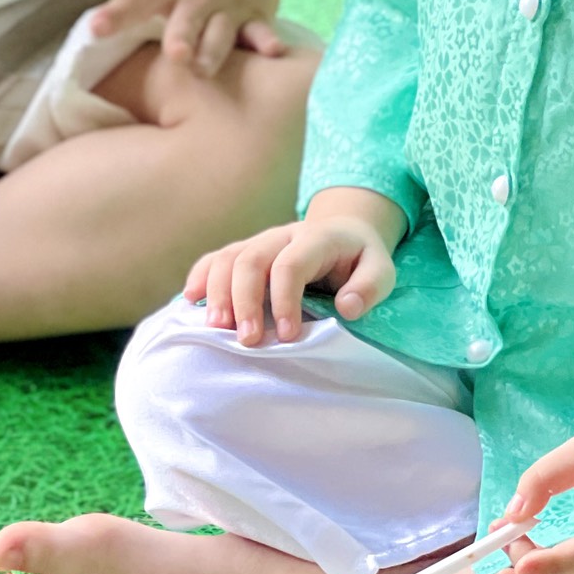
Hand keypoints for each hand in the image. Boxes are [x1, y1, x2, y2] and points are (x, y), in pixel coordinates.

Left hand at [78, 0, 292, 75]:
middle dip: (181, 40)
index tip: (96, 28)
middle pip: (187, 24)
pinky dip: (265, 42)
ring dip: (213, 52)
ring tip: (204, 69)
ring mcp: (231, 7)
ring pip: (221, 37)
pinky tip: (272, 53)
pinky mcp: (257, 13)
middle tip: (175, 54)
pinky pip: (261, 32)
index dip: (117, 14)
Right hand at [185, 213, 395, 345]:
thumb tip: (347, 308)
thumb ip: (370, 287)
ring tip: (217, 330)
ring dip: (218, 293)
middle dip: (245, 301)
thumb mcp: (382, 270)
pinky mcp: (246, 250)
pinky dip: (201, 276)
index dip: (285, 300)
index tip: (290, 336)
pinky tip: (191, 300)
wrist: (344, 232)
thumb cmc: (361, 260)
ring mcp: (260, 240)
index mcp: (317, 238)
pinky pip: (216, 258)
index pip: (291, 264)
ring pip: (228, 258)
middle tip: (248, 341)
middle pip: (251, 260)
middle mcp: (283, 235)